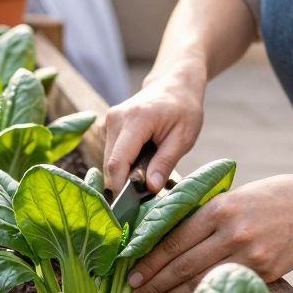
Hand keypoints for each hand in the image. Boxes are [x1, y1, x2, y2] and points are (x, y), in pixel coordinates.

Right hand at [102, 68, 205, 192]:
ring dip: (123, 175)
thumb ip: (165, 163)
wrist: (174, 83)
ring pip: (108, 160)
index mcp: (136, 120)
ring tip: (146, 179)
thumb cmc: (184, 109)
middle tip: (144, 199)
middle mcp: (116, 119)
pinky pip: (111, 153)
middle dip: (123, 185)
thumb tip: (149, 189)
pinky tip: (140, 167)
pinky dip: (123, 165)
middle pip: (110, 164)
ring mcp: (109, 121)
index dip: (120, 188)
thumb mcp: (183, 137)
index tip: (130, 209)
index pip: (118, 162)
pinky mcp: (109, 125)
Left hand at [127, 172, 292, 292]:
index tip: (132, 271)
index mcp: (220, 208)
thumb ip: (206, 215)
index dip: (151, 259)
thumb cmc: (274, 196)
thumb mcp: (236, 195)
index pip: (175, 239)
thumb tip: (170, 236)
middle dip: (154, 282)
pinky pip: (224, 288)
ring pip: (200, 281)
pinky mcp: (264, 272)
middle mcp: (232, 232)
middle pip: (182, 263)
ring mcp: (250, 255)